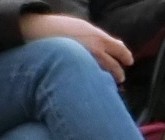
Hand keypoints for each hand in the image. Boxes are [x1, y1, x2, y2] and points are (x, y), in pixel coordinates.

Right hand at [19, 13, 133, 82]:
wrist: (36, 33)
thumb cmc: (60, 29)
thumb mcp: (83, 27)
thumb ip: (101, 38)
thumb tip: (119, 44)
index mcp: (98, 38)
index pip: (120, 50)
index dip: (126, 56)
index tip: (129, 61)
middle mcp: (95, 51)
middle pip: (115, 68)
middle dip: (119, 74)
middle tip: (120, 77)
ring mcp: (86, 63)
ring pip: (105, 77)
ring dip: (108, 81)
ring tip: (109, 83)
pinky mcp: (77, 75)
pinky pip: (91, 82)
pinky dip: (95, 84)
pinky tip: (93, 86)